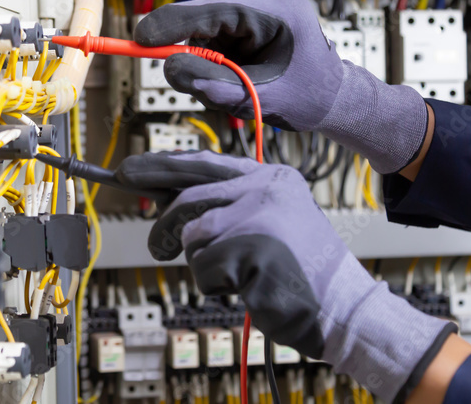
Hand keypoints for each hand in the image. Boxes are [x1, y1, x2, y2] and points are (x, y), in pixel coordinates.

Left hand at [116, 150, 455, 401]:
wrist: (343, 307)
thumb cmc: (301, 271)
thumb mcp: (269, 222)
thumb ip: (226, 208)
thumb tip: (166, 204)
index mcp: (270, 177)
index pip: (202, 163)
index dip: (160, 168)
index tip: (127, 173)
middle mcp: (264, 187)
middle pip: (188, 198)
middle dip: (164, 226)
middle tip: (156, 246)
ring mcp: (258, 216)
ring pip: (192, 236)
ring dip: (203, 264)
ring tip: (235, 274)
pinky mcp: (250, 248)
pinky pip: (204, 269)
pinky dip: (215, 285)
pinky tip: (247, 287)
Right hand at [134, 0, 428, 173]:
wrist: (336, 99)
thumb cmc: (310, 98)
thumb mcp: (262, 99)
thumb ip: (218, 86)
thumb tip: (171, 70)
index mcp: (276, 12)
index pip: (214, 9)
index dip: (173, 23)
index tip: (141, 37)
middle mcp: (266, 0)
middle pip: (206, 18)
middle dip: (191, 50)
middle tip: (188, 80)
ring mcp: (258, 8)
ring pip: (208, 30)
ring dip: (205, 60)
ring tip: (234, 87)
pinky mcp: (250, 20)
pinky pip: (216, 36)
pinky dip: (213, 60)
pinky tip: (234, 77)